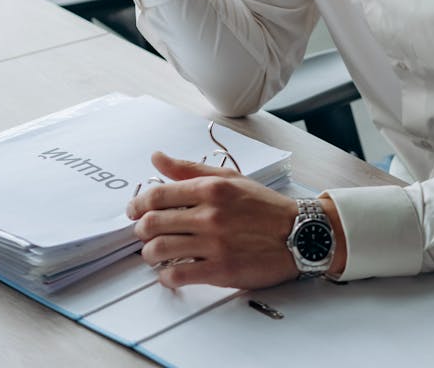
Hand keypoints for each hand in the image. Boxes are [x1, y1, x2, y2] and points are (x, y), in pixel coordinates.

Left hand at [127, 151, 299, 289]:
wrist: (298, 233)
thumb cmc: (264, 206)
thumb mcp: (229, 178)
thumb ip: (189, 169)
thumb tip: (157, 157)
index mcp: (211, 189)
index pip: (157, 195)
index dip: (137, 204)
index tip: (134, 210)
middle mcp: (210, 215)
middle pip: (152, 223)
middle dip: (140, 230)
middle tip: (144, 233)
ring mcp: (214, 244)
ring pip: (159, 250)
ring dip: (149, 254)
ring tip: (154, 253)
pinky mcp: (220, 270)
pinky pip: (178, 275)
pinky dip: (166, 276)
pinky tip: (170, 272)